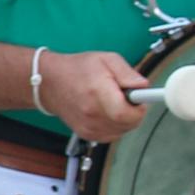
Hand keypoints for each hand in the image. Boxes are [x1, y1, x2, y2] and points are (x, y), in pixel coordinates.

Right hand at [36, 46, 150, 142]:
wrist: (50, 83)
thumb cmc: (78, 69)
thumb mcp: (106, 59)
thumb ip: (127, 73)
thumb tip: (144, 86)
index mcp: (97, 92)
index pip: (126, 113)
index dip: (140, 108)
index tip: (141, 99)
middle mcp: (92, 114)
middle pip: (128, 124)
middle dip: (135, 111)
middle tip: (127, 97)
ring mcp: (88, 127)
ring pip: (123, 131)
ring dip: (126, 119)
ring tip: (115, 102)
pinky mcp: (87, 134)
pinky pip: (113, 135)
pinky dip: (117, 125)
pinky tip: (108, 112)